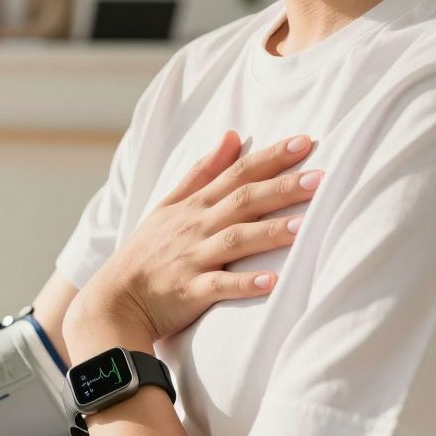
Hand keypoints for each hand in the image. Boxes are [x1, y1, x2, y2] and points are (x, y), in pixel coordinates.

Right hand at [67, 131, 321, 349]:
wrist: (114, 299)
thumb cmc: (147, 251)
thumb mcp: (169, 205)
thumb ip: (202, 172)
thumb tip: (231, 136)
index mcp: (194, 206)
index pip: (236, 174)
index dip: (270, 157)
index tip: (305, 142)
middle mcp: (195, 227)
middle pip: (242, 201)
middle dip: (282, 188)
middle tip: (321, 177)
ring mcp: (192, 259)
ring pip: (234, 241)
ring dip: (268, 233)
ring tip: (302, 227)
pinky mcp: (189, 292)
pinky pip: (219, 287)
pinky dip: (245, 284)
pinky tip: (273, 282)